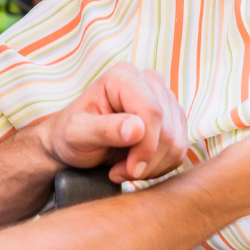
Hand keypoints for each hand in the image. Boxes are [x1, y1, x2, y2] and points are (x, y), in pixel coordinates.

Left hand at [42, 63, 187, 183]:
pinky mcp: (172, 119)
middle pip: (168, 130)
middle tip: (120, 173)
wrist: (74, 144)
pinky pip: (179, 150)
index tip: (129, 169)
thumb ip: (104, 129)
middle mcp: (148, 81)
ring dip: (153, 166)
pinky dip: (160, 165)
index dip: (145, 147)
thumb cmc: (70, 135)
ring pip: (177, 142)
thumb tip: (137, 128)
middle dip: (147, 160)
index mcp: (123, 77)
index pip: (152, 113)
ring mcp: (163, 99)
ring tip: (124, 169)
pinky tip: (136, 166)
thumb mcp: (77, 134)